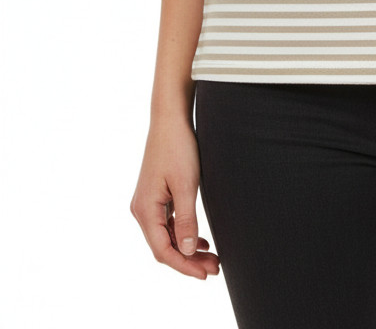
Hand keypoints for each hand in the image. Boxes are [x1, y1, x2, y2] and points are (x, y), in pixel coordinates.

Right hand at [130, 114, 219, 279]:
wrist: (170, 118)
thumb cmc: (178, 147)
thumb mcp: (186, 185)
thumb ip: (186, 219)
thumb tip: (186, 251)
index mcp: (145, 210)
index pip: (163, 251)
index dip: (184, 266)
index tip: (205, 274)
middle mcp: (142, 209)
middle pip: (164, 246)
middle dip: (189, 260)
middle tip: (215, 268)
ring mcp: (148, 203)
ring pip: (167, 236)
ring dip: (187, 248)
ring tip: (212, 257)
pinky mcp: (156, 195)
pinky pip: (167, 223)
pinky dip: (183, 233)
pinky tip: (200, 239)